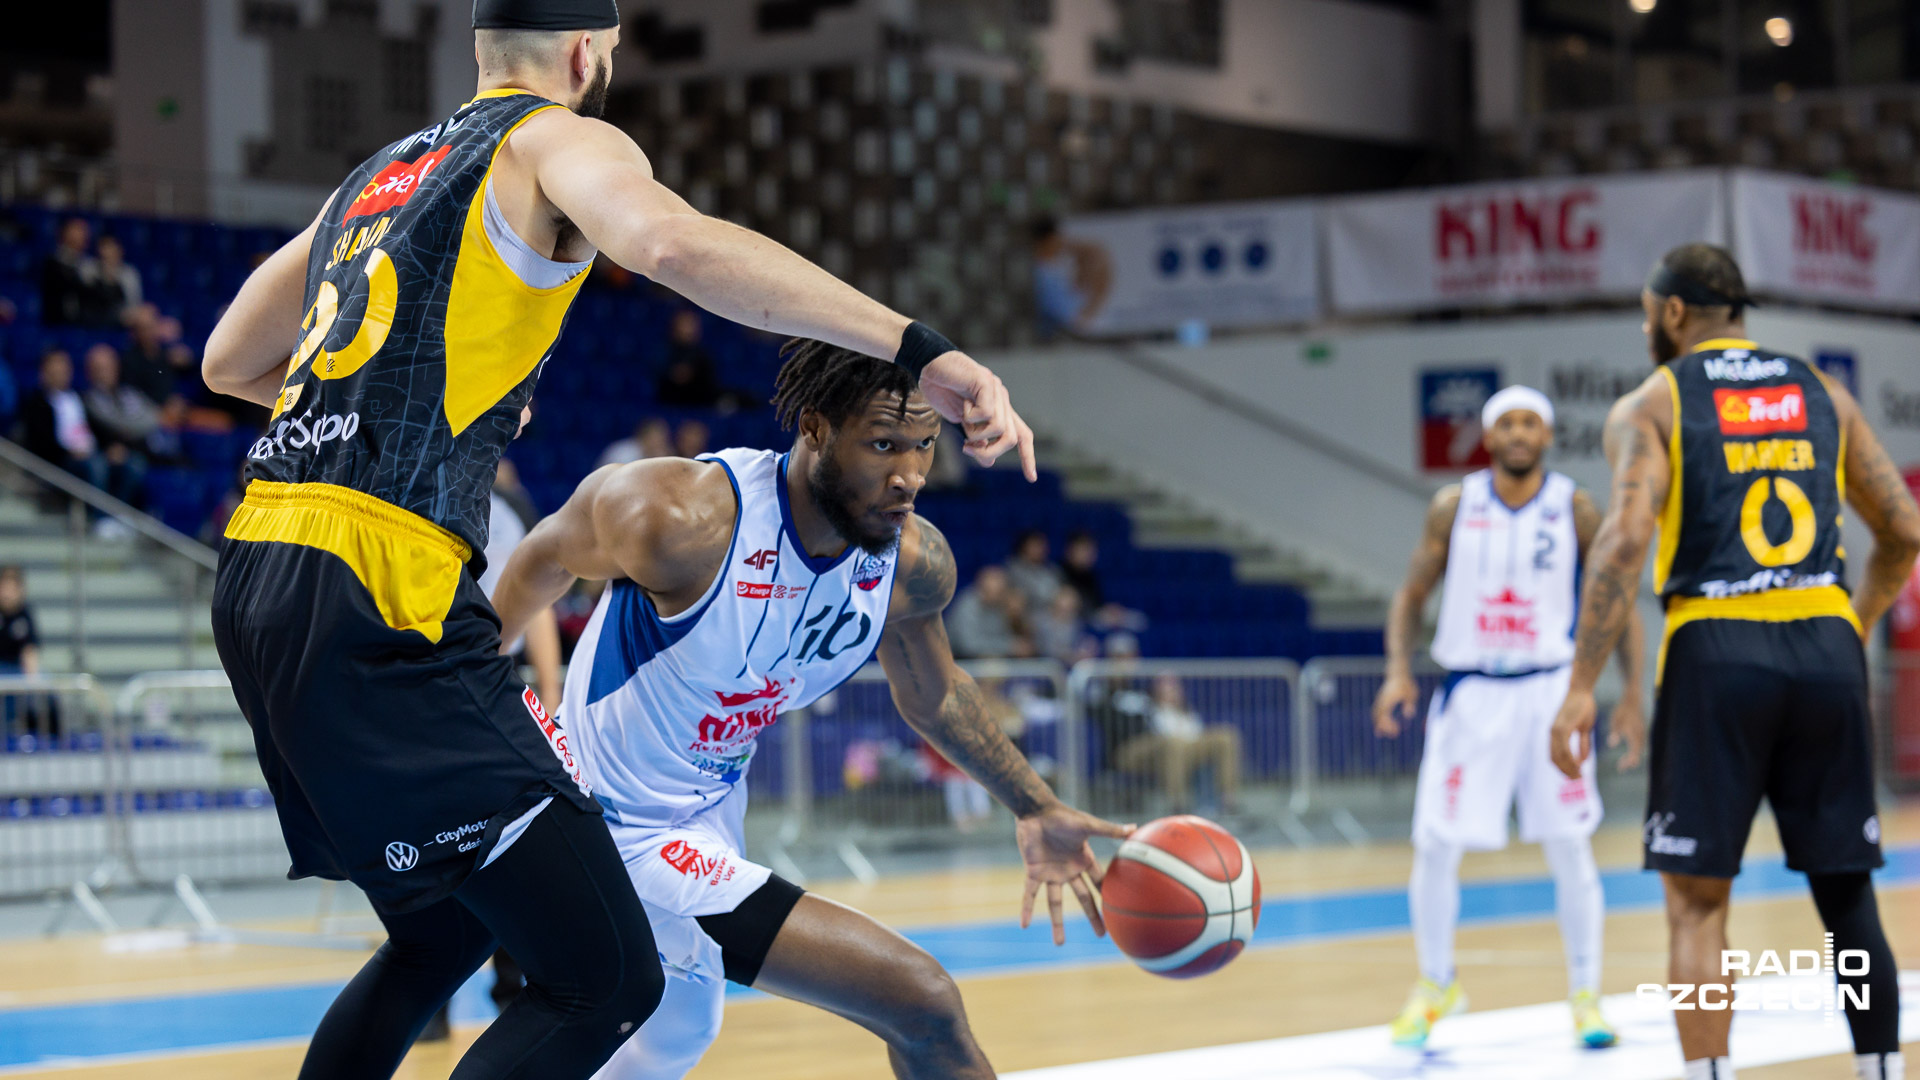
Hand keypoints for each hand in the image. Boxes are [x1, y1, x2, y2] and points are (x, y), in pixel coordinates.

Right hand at [920, 350, 1037, 481]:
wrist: (930, 365)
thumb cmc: (943, 391)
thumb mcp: (961, 423)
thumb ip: (976, 440)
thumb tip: (989, 461)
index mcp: (1000, 410)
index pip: (1022, 435)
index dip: (1028, 457)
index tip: (1032, 478)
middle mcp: (1003, 401)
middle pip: (1011, 438)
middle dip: (991, 451)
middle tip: (967, 448)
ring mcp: (997, 391)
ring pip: (999, 428)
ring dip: (976, 433)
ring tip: (962, 421)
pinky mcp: (986, 382)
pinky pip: (986, 413)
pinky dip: (970, 416)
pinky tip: (962, 403)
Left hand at [1016, 802, 1134, 944]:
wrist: (1036, 811)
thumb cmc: (1063, 816)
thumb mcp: (1088, 825)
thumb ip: (1109, 830)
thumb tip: (1135, 828)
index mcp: (1083, 860)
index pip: (1099, 882)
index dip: (1108, 896)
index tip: (1119, 913)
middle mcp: (1069, 870)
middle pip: (1083, 898)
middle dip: (1092, 917)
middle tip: (1102, 935)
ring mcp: (1051, 873)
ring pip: (1056, 903)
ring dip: (1057, 923)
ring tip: (1059, 944)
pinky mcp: (1034, 872)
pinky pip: (1030, 894)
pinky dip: (1027, 908)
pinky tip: (1025, 924)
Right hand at [1372, 674, 1418, 736]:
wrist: (1397, 673)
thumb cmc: (1406, 683)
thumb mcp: (1412, 694)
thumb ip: (1410, 704)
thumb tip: (1409, 714)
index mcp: (1388, 700)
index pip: (1384, 715)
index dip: (1388, 725)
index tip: (1396, 730)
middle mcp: (1382, 701)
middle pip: (1378, 717)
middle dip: (1383, 727)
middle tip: (1393, 735)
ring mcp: (1380, 700)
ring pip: (1375, 714)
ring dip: (1379, 724)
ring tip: (1380, 734)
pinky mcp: (1381, 700)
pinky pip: (1377, 711)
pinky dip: (1378, 719)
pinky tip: (1382, 725)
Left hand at [1550, 687, 1597, 778]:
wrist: (1581, 691)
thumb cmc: (1583, 708)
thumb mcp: (1584, 730)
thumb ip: (1582, 744)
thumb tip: (1583, 760)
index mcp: (1555, 735)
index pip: (1555, 757)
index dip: (1563, 768)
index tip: (1572, 776)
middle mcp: (1552, 734)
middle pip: (1555, 759)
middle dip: (1565, 772)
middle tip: (1577, 780)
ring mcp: (1556, 731)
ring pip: (1559, 756)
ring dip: (1568, 768)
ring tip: (1578, 776)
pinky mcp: (1562, 727)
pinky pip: (1564, 748)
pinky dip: (1570, 758)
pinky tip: (1578, 764)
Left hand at [1606, 694, 1646, 771]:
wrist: (1633, 699)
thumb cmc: (1622, 710)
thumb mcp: (1616, 721)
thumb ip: (1615, 733)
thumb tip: (1611, 744)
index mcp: (1635, 736)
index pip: (1634, 754)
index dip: (1628, 762)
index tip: (1620, 768)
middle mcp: (1641, 736)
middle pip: (1638, 753)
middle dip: (1630, 761)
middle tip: (1621, 767)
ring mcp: (1643, 733)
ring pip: (1640, 749)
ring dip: (1633, 756)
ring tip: (1624, 762)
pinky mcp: (1642, 730)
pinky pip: (1641, 744)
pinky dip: (1636, 750)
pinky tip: (1630, 752)